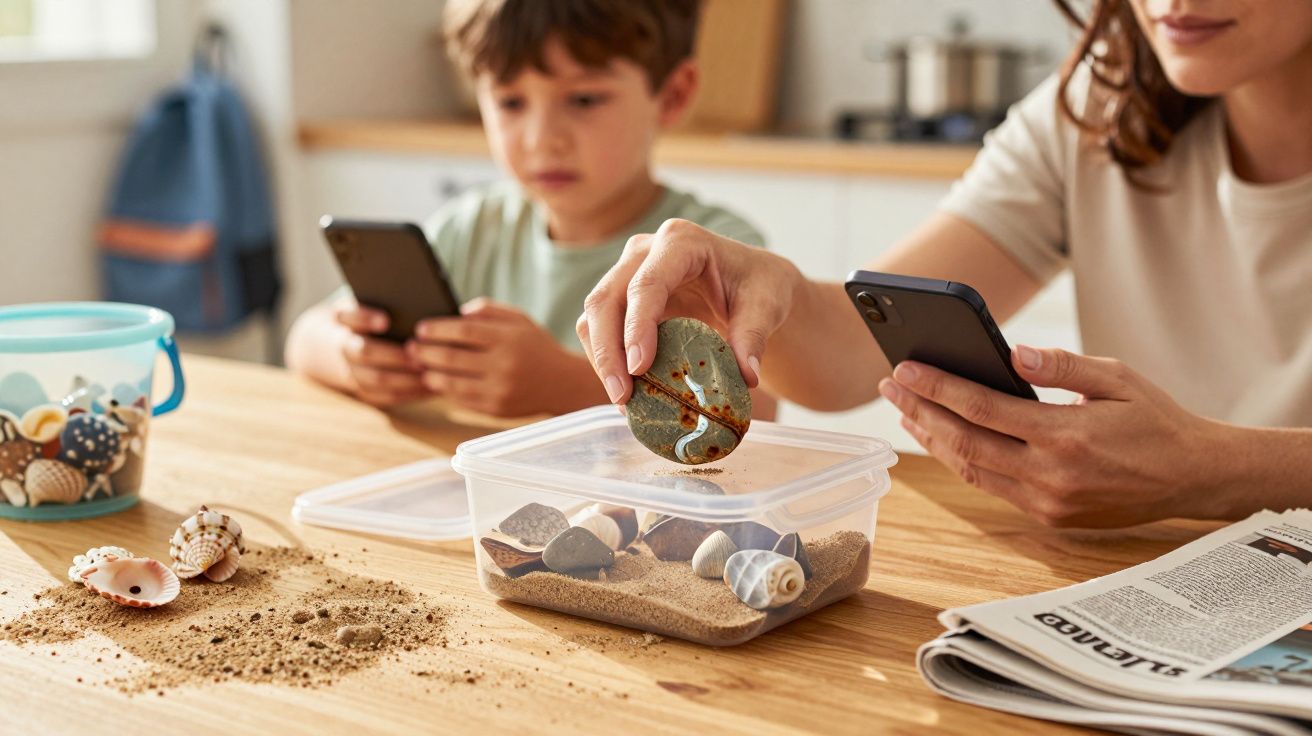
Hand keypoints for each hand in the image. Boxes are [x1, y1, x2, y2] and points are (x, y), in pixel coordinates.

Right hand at [334, 303, 428, 406]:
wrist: (334, 343)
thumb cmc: (367, 315)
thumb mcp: (368, 301)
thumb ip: (387, 298)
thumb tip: (421, 297)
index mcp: (344, 319)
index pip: (348, 316)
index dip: (365, 318)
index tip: (385, 320)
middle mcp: (345, 347)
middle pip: (365, 352)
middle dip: (393, 355)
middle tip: (420, 355)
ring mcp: (351, 371)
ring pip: (375, 379)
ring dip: (404, 379)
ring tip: (430, 373)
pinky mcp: (364, 390)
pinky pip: (385, 397)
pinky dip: (408, 394)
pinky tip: (430, 388)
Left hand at [409, 299, 607, 416]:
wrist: (562, 383)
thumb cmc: (535, 346)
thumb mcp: (519, 320)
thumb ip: (488, 310)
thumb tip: (456, 314)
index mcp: (508, 339)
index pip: (463, 332)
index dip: (437, 330)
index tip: (421, 329)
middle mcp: (504, 365)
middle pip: (452, 358)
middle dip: (426, 352)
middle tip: (411, 348)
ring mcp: (500, 390)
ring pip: (452, 383)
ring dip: (431, 374)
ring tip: (421, 367)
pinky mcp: (496, 409)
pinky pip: (462, 400)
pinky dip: (446, 391)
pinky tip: (438, 382)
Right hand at [577, 218, 802, 403]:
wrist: (751, 286)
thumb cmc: (759, 286)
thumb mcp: (768, 305)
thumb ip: (755, 336)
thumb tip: (747, 376)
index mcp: (681, 242)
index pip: (647, 284)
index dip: (637, 326)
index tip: (639, 368)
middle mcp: (644, 252)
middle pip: (605, 300)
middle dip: (608, 351)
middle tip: (623, 396)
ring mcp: (627, 273)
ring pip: (593, 317)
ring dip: (603, 361)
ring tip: (625, 402)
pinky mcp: (621, 299)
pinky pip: (600, 331)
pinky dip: (608, 362)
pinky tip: (628, 394)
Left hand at [878, 345, 1232, 527]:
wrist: (1193, 477)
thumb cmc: (1155, 419)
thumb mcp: (1117, 378)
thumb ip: (1061, 366)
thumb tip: (1011, 352)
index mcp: (1066, 436)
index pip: (982, 409)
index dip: (936, 388)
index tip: (904, 369)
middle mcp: (1051, 476)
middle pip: (963, 443)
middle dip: (920, 412)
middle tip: (890, 386)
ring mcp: (1048, 502)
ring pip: (971, 470)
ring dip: (932, 440)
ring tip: (906, 410)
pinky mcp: (1049, 517)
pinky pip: (991, 486)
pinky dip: (961, 460)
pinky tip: (943, 438)